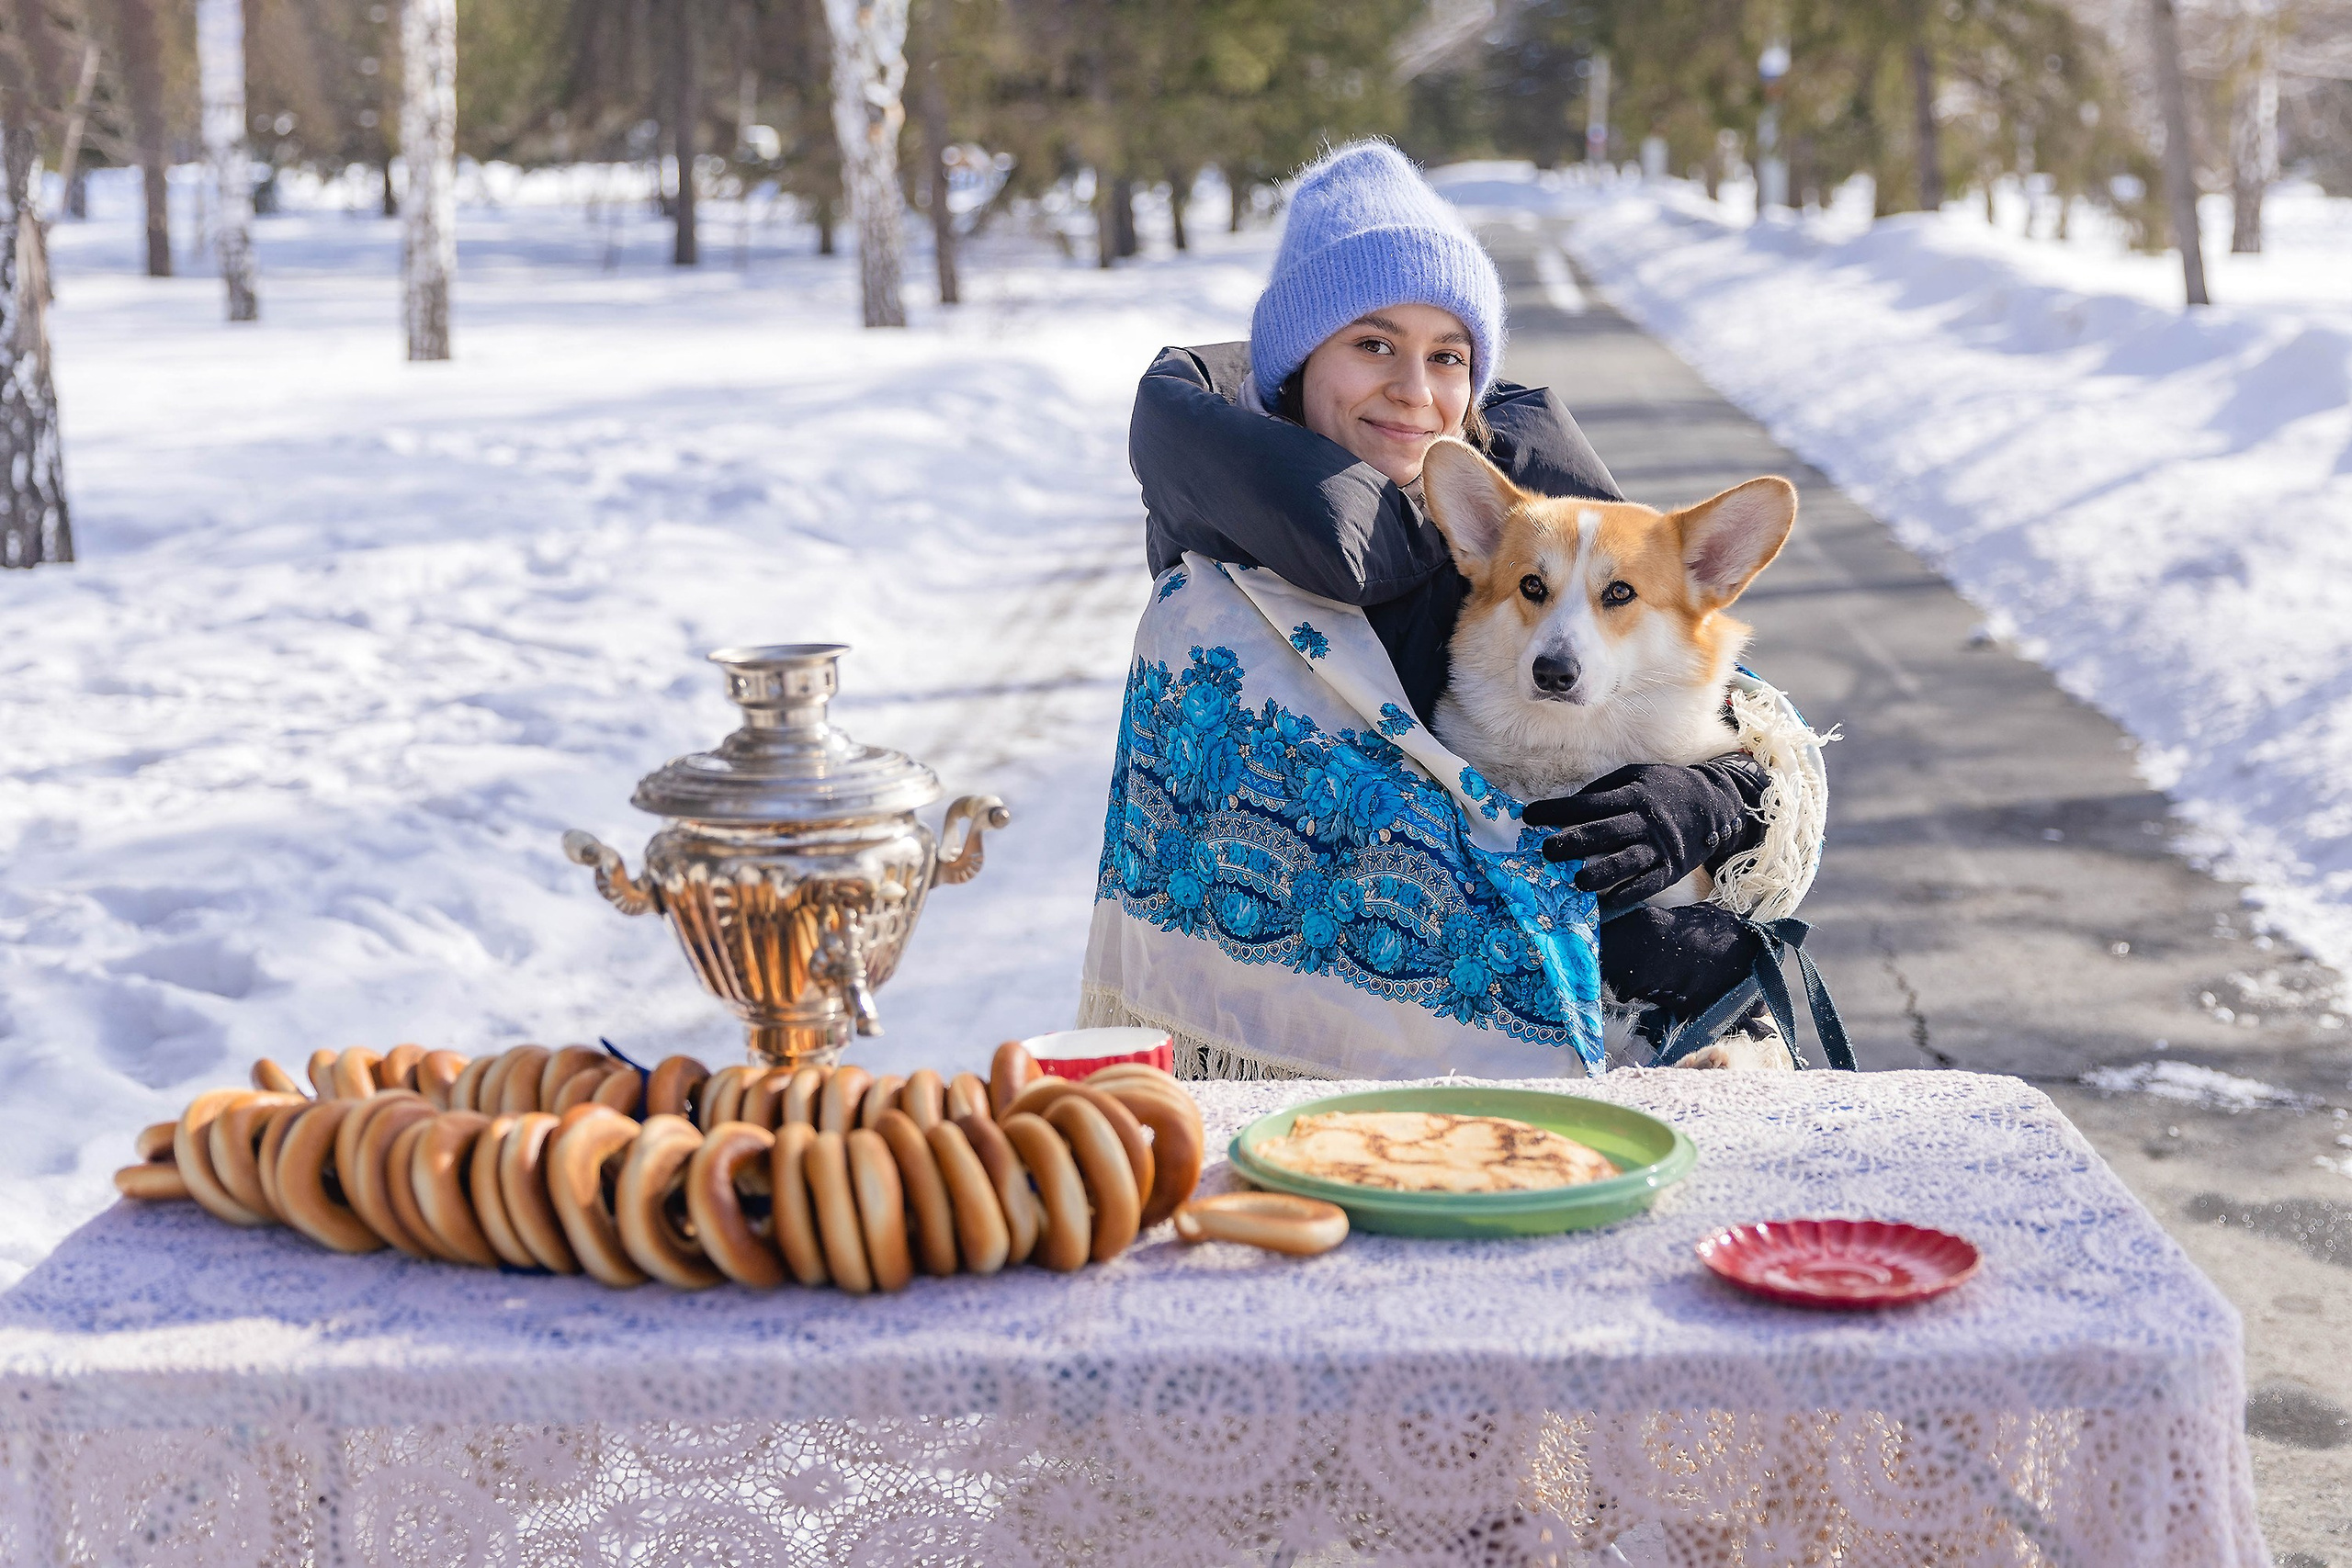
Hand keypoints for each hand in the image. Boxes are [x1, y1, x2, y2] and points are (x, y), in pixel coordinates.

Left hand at [1523, 760, 1754, 907]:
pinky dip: (1625, 895)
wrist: (1716, 803)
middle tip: (1546, 852)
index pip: (1588, 804)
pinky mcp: (1671, 868)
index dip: (1557, 810)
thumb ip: (1604, 791)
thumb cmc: (1665, 788)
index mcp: (1632, 794)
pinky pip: (1647, 885)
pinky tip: (1603, 905)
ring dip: (1599, 873)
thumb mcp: (1636, 776)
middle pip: (1604, 833)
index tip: (1529, 817)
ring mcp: (1659, 847)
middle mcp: (1644, 821)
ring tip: (1575, 881)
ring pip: (1626, 862)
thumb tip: (1567, 809)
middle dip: (1572, 842)